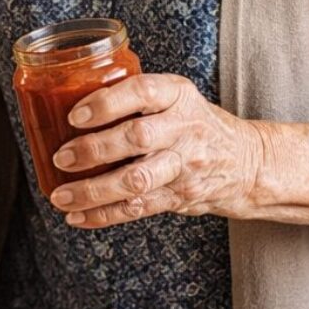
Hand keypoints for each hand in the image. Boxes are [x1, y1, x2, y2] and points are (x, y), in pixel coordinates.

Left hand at [48, 74, 264, 228]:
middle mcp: (184, 129)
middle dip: (95, 149)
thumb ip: (136, 97)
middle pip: (137, 139)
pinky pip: (138, 209)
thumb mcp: (176, 97)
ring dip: (94, 191)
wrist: (247, 162)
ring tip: (61, 195)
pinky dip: (103, 215)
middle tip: (63, 157)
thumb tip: (67, 99)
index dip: (107, 103)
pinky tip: (76, 216)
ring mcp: (184, 166)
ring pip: (136, 181)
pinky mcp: (179, 197)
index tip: (75, 115)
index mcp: (178, 96)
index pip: (143, 92)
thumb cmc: (195, 124)